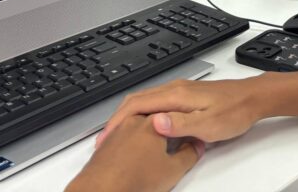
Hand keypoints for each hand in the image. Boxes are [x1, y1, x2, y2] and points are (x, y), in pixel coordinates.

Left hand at [66, 114, 201, 191]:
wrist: (102, 189)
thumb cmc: (133, 179)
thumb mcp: (172, 170)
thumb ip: (189, 154)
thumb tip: (195, 147)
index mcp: (153, 122)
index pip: (172, 114)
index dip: (182, 123)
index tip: (187, 132)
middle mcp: (134, 120)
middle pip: (153, 117)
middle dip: (163, 127)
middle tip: (170, 142)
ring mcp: (118, 129)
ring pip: (136, 125)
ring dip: (144, 135)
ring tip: (151, 154)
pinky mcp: (106, 141)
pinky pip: (122, 135)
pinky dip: (130, 143)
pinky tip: (133, 158)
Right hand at [97, 77, 266, 148]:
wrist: (254, 98)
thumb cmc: (235, 111)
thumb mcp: (209, 124)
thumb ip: (181, 124)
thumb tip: (155, 122)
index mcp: (176, 95)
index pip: (137, 105)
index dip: (118, 122)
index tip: (106, 139)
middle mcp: (175, 88)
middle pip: (136, 100)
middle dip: (117, 119)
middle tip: (105, 140)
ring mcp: (180, 90)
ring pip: (145, 100)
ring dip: (128, 117)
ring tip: (118, 135)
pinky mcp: (186, 95)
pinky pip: (155, 101)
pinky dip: (142, 114)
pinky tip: (143, 126)